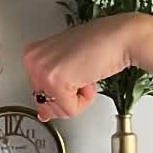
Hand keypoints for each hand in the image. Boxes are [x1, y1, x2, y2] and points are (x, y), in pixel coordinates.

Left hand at [23, 14, 137, 117]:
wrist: (120, 38)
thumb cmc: (100, 45)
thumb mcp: (68, 67)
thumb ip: (52, 90)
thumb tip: (43, 115)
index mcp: (32, 55)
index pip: (39, 94)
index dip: (63, 90)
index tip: (74, 72)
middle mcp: (33, 61)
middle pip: (46, 104)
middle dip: (68, 96)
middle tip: (80, 72)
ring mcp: (42, 71)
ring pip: (57, 110)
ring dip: (77, 98)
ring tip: (84, 73)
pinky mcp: (55, 81)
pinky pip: (70, 110)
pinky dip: (84, 100)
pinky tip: (88, 78)